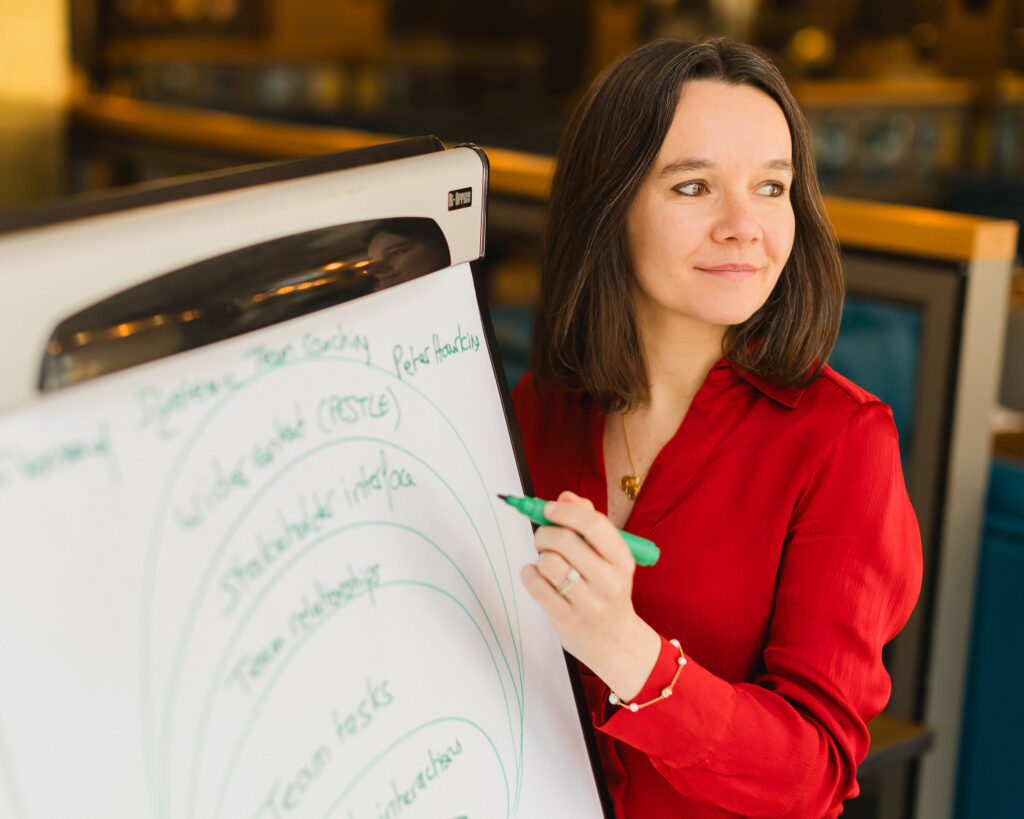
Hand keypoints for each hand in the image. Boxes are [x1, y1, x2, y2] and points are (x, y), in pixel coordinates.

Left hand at [520, 490, 660, 700]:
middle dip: (545, 533)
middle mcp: (609, 581)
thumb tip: (565, 497)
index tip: (549, 509)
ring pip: (548, 562)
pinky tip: (536, 576)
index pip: (594, 525)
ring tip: (546, 562)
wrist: (615, 641)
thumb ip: (589, 523)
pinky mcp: (566, 619)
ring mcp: (589, 603)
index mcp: (622, 561)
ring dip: (539, 556)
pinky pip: (535, 585)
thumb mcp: (609, 558)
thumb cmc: (607, 590)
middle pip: (565, 540)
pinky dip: (529, 574)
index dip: (566, 512)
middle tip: (543, 538)